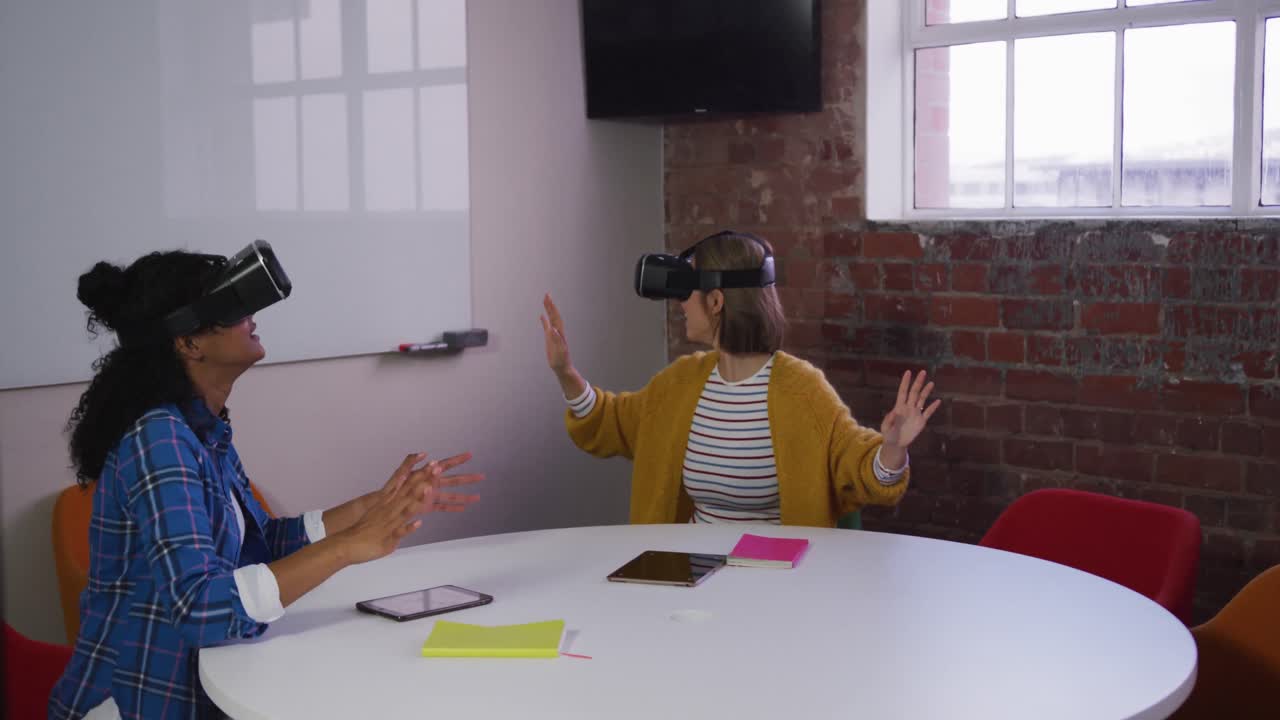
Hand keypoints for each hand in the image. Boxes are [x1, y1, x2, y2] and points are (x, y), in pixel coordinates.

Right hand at [336, 453, 481, 565]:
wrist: (348, 544)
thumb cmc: (365, 529)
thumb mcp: (380, 510)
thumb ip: (394, 502)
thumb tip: (403, 492)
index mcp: (388, 502)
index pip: (407, 483)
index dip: (420, 473)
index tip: (433, 463)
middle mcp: (389, 508)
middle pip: (409, 490)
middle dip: (423, 478)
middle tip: (436, 466)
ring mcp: (389, 521)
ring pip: (405, 507)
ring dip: (417, 498)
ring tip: (429, 488)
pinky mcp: (388, 537)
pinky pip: (399, 532)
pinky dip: (408, 527)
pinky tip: (418, 523)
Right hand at [540, 293, 572, 375]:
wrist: (562, 367)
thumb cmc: (561, 361)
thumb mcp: (559, 351)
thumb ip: (556, 340)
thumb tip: (553, 329)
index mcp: (560, 333)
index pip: (556, 317)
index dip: (552, 308)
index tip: (548, 299)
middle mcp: (557, 331)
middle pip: (554, 315)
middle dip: (550, 305)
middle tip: (547, 294)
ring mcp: (554, 334)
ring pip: (551, 319)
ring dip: (548, 309)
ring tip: (545, 300)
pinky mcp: (550, 339)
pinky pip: (547, 326)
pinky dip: (545, 320)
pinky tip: (542, 315)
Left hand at [880, 371, 940, 452]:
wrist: (896, 444)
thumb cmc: (888, 434)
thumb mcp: (885, 427)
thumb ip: (888, 420)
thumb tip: (894, 412)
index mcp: (898, 407)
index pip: (902, 392)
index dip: (905, 382)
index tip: (908, 372)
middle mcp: (908, 408)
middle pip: (914, 392)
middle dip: (918, 382)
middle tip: (922, 372)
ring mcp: (915, 414)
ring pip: (922, 399)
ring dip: (926, 391)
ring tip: (931, 383)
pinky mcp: (921, 421)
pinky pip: (928, 412)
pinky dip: (933, 407)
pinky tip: (938, 401)